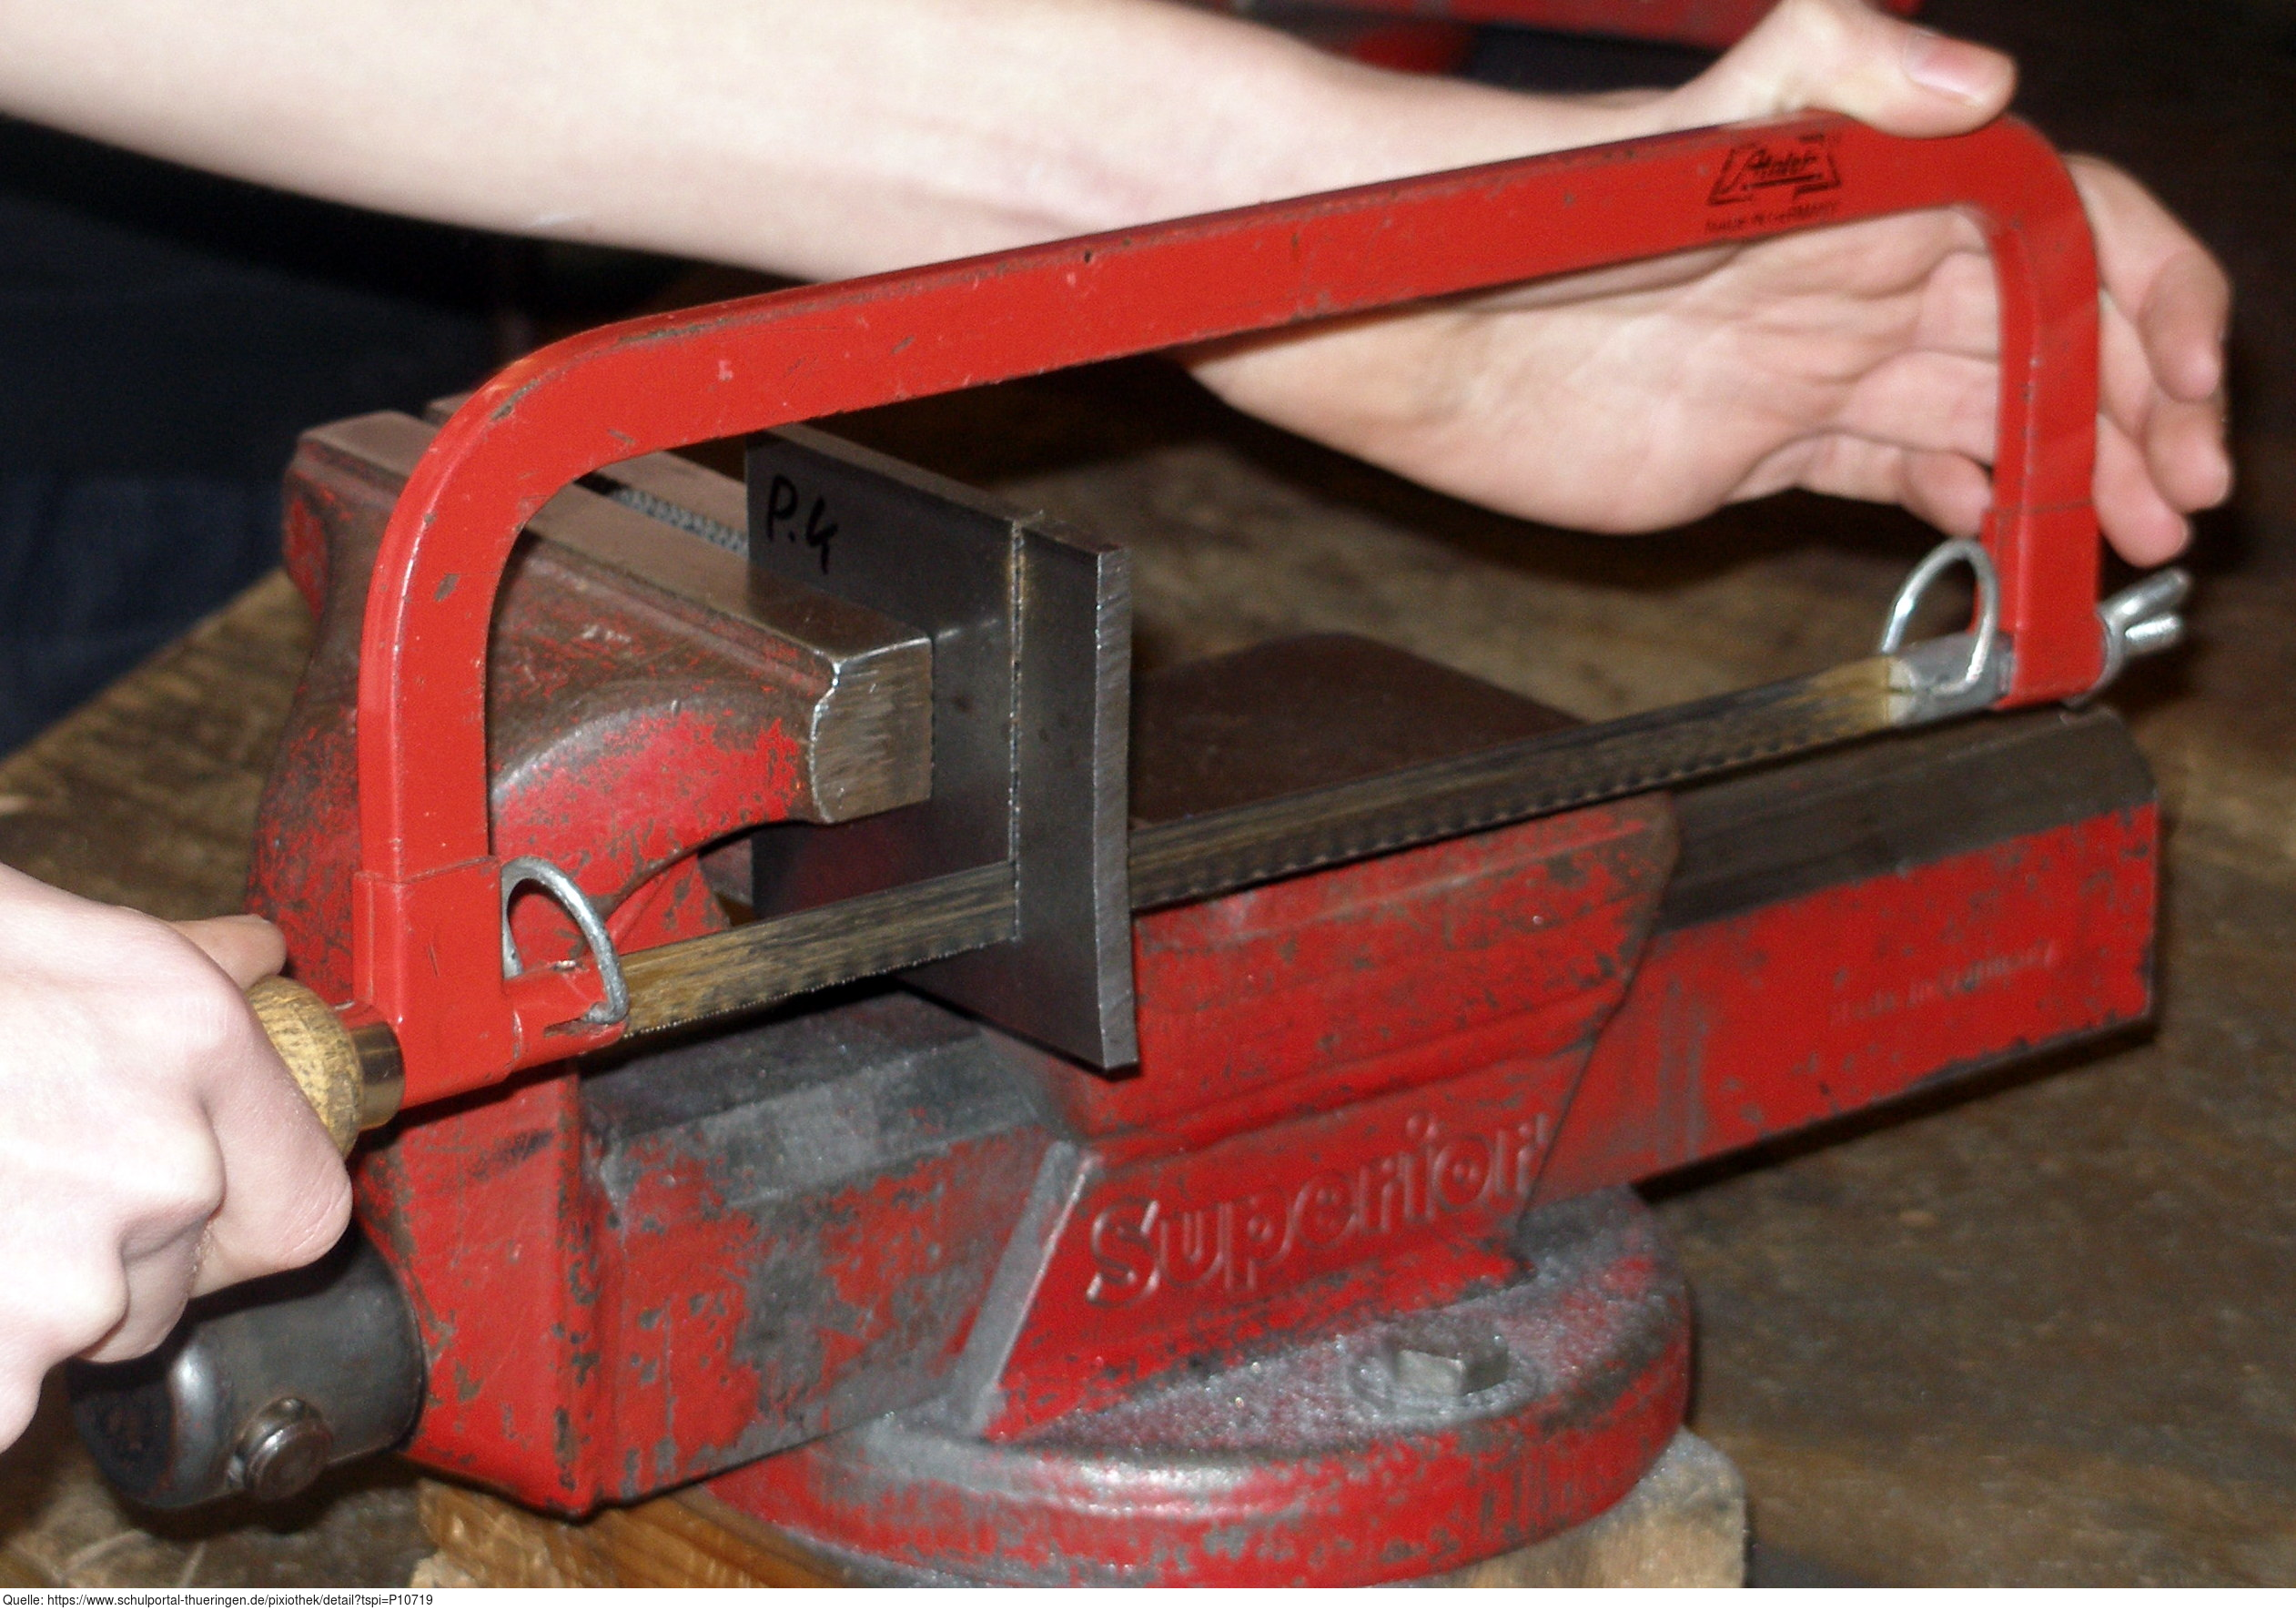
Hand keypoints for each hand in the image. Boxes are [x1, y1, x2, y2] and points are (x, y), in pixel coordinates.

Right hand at [0, 864, 349, 1449]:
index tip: (199, 1209)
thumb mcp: (33, 928)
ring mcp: (71, 1279)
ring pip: (77, 1336)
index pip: (303, 1205)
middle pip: (179, 1282)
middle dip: (106, 1259)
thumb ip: (166, 962)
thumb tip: (252, 958)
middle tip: (9, 1187)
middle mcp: (164, 1162)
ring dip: (17, 1305)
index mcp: (187, 1041)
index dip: (245, 1217)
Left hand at [1190, 0, 2230, 565]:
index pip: (2063, 229)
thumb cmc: (1522, 205)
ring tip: (2126, 541)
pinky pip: (1890, 469)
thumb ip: (1829, 78)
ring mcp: (1808, 360)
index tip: (2192, 388)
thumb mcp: (1685, 132)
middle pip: (2045, 335)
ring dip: (2066, 469)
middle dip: (2132, 411)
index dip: (2146, 302)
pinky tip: (2014, 536)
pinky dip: (1966, 502)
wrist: (1392, 317)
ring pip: (1981, 412)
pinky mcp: (1752, 441)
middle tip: (2181, 503)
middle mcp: (1858, 271)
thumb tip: (1985, 79)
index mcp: (1873, 186)